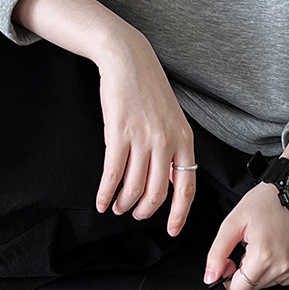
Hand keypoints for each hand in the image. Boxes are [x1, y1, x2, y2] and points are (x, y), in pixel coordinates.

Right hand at [95, 29, 196, 236]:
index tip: (171, 230)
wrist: (129, 60)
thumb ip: (174, 150)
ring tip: (115, 207)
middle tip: (133, 215)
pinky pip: (113, 173)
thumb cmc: (149, 89)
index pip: (187, 187)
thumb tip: (172, 182)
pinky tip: (101, 201)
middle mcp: (166, 142)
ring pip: (134, 187)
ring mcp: (143, 138)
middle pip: (157, 193)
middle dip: (144, 211)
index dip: (178, 214)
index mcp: (184, 140)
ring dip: (123, 203)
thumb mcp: (173, 120)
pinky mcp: (119, 133)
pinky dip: (106, 192)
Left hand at [204, 181, 288, 289]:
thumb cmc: (265, 202)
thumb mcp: (233, 223)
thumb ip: (218, 253)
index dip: (230, 280)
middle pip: (253, 288)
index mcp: (263, 256)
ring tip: (266, 245)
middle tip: (249, 248)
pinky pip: (286, 278)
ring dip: (263, 270)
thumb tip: (210, 277)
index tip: (232, 264)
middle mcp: (283, 265)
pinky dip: (279, 268)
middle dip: (246, 272)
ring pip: (269, 283)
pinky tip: (278, 248)